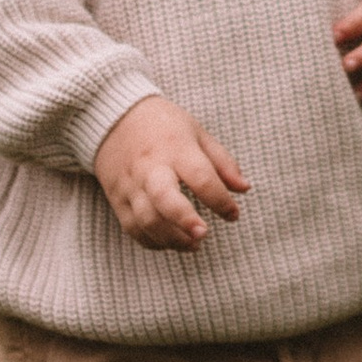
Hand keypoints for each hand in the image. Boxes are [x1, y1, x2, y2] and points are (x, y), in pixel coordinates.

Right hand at [91, 95, 249, 250]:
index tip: (233, 214)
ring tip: (194, 244)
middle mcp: (151, 167)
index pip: (201, 176)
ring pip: (147, 219)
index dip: (220, 200)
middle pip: (165, 198)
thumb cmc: (164, 125)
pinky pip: (133, 228)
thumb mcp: (197, 133)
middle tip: (204, 234)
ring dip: (172, 238)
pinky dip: (152, 241)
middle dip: (185, 220)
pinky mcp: (117, 199)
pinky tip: (171, 242)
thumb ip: (222, 162)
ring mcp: (131, 185)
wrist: (116, 117)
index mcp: (176, 148)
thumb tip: (245, 188)